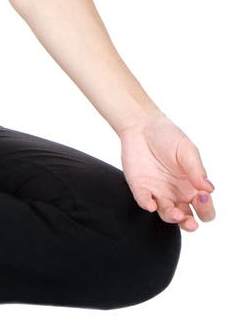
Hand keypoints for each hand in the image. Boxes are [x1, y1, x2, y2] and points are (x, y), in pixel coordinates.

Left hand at [119, 112, 215, 231]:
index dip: (206, 209)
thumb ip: (197, 170)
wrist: (141, 125)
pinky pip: (143, 200)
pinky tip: (150, 204)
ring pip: (166, 214)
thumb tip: (210, 188)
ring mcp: (157, 192)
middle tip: (191, 222)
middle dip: (189, 224)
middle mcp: (176, 194)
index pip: (204, 209)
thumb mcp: (187, 151)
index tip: (203, 196)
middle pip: (186, 218)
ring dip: (171, 217)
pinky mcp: (140, 187)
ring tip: (176, 214)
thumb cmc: (168, 136)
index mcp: (192, 187)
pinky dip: (146, 204)